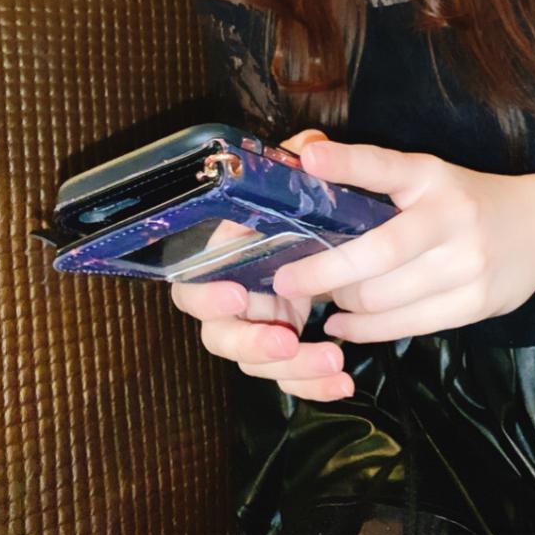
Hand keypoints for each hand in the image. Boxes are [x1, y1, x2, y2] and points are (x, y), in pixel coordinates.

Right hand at [169, 129, 353, 400]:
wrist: (333, 236)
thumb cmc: (305, 205)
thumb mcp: (303, 179)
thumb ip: (297, 160)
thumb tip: (310, 148)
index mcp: (226, 257)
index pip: (192, 283)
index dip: (207, 295)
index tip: (240, 293)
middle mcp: (233, 297)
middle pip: (218, 336)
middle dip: (250, 344)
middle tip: (287, 342)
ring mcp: (256, 327)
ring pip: (256, 364)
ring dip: (293, 369)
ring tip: (334, 363)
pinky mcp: (285, 350)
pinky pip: (290, 377)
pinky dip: (313, 385)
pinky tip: (342, 384)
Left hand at [272, 140, 534, 342]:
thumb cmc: (463, 200)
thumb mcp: (426, 176)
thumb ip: (373, 178)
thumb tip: (304, 170)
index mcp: (431, 176)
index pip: (384, 165)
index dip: (346, 163)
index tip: (308, 161)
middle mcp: (451, 216)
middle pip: (375, 252)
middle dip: (321, 271)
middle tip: (284, 278)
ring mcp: (467, 263)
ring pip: (384, 296)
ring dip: (343, 302)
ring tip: (324, 299)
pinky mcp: (475, 303)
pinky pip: (406, 325)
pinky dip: (366, 329)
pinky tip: (345, 324)